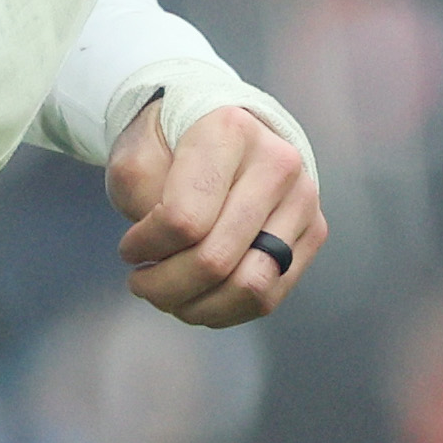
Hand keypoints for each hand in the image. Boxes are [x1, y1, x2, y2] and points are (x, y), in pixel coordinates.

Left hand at [105, 99, 323, 326]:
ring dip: (197, 306)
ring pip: (250, 286)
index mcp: (228, 131)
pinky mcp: (313, 230)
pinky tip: (200, 296)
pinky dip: (226, 310)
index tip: (128, 250)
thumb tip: (166, 257)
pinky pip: (269, 296)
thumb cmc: (171, 148)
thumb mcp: (135, 157)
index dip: (146, 248)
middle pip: (216, 259)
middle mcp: (277, 162)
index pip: (184, 220)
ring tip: (169, 295)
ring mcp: (302, 198)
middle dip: (166, 286)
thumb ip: (142, 202)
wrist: (218, 136)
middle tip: (141, 284)